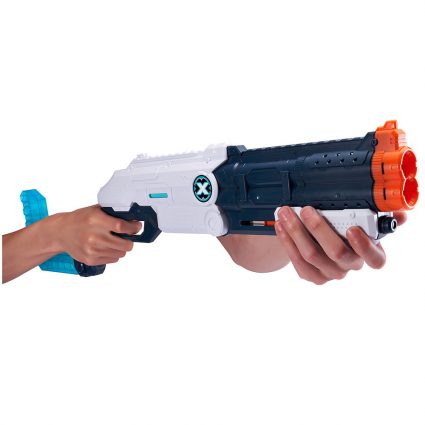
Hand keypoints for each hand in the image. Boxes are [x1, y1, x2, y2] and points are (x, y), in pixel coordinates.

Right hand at [57, 205, 141, 265]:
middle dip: (129, 240)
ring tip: (112, 241)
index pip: (122, 227)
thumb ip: (113, 214)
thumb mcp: (95, 210)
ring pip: (121, 253)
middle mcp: (94, 236)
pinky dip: (112, 254)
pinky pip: (113, 259)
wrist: (61, 232)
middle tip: (126, 236)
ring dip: (120, 248)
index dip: (133, 228)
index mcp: (96, 220)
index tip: (136, 227)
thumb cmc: (80, 220)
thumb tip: (132, 219)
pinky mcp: (91, 260)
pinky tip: (105, 247)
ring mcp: (92, 250)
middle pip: (125, 245)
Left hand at [275, 206, 406, 284]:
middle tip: (305, 210)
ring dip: (295, 232)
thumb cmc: (347, 229)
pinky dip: (286, 241)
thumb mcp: (365, 221)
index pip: (376, 259)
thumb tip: (401, 213)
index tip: (353, 229)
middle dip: (318, 228)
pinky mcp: (312, 276)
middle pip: (336, 253)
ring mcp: (330, 273)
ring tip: (285, 213)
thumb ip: (380, 217)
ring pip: (311, 255)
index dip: (365, 246)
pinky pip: (297, 261)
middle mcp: (351, 266)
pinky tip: (280, 226)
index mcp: (370, 254)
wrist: (325, 241)